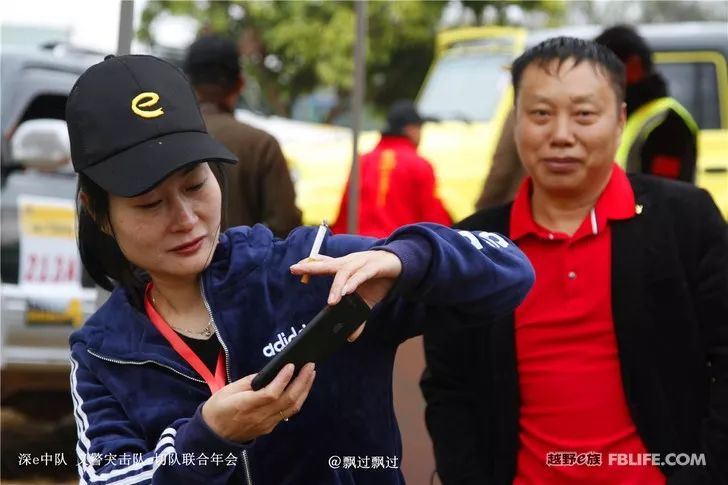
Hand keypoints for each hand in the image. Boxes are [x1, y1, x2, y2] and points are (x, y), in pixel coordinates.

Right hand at [201, 363, 315, 442]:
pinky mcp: (270, 427)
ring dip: (304, 390)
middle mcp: (260, 416)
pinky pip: (288, 413)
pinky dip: (298, 399)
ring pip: (292, 408)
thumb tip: (268, 374)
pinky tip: (302, 388)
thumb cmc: (218, 409)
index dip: (283, 379)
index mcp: (246, 405)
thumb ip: (249, 382)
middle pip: (287, 400)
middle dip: (301, 382)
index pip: (271, 394)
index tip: (291, 365)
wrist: (214, 437)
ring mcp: (267, 424)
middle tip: (310, 366)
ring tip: (310, 374)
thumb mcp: (227, 390)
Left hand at [289, 251, 401, 340]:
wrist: (401, 265)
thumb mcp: (366, 299)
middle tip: (296, 269)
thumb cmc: (378, 279)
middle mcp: (350, 263)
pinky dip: (354, 283)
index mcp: (345, 268)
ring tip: (332, 302)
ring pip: (344, 273)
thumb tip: (351, 338)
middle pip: (328, 265)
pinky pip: (361, 275)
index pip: (324, 264)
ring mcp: (361, 263)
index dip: (310, 265)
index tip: (294, 268)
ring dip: (337, 287)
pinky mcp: (374, 267)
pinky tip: (347, 292)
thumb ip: (358, 317)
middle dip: (311, 267)